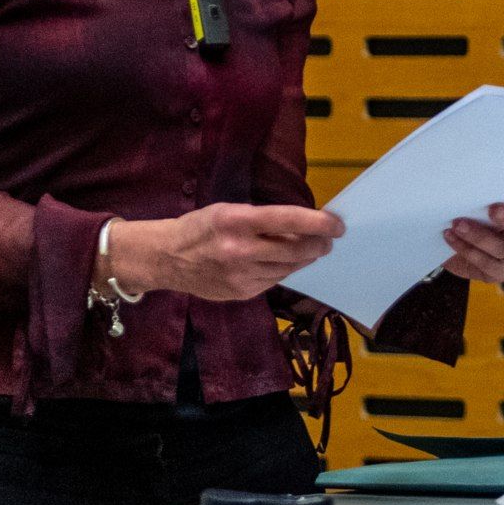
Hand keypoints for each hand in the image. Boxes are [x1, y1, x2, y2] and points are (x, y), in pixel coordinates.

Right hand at [114, 204, 342, 302]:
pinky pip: (274, 280)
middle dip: (318, 244)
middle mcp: (239, 250)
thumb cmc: (201, 228)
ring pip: (288, 268)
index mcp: (236, 222)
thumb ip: (262, 219)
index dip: (317, 223)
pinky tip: (284, 262)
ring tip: (312, 250)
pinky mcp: (241, 293)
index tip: (337, 225)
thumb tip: (302, 225)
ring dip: (305, 258)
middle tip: (329, 239)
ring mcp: (240, 276)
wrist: (166, 259)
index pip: (287, 220)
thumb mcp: (228, 211)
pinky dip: (284, 270)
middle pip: (295, 249)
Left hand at [441, 192, 503, 284]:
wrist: (472, 243)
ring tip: (458, 224)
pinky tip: (451, 237)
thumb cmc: (487, 214)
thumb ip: (493, 194)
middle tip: (492, 210)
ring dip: (479, 236)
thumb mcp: (493, 201)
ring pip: (503, 250)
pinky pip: (486, 264)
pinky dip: (466, 250)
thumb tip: (478, 183)